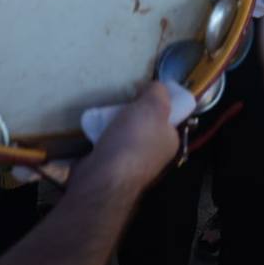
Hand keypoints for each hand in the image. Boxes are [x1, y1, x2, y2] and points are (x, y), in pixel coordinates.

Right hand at [67, 82, 178, 199]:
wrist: (103, 177)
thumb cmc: (134, 140)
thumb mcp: (154, 105)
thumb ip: (158, 91)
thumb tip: (152, 87)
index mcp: (170, 141)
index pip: (168, 115)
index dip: (156, 99)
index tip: (141, 89)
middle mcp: (153, 154)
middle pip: (143, 122)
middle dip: (131, 110)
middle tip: (121, 99)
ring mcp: (130, 162)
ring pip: (123, 132)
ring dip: (113, 121)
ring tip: (104, 110)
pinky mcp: (109, 167)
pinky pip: (106, 143)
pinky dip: (100, 134)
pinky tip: (94, 125)